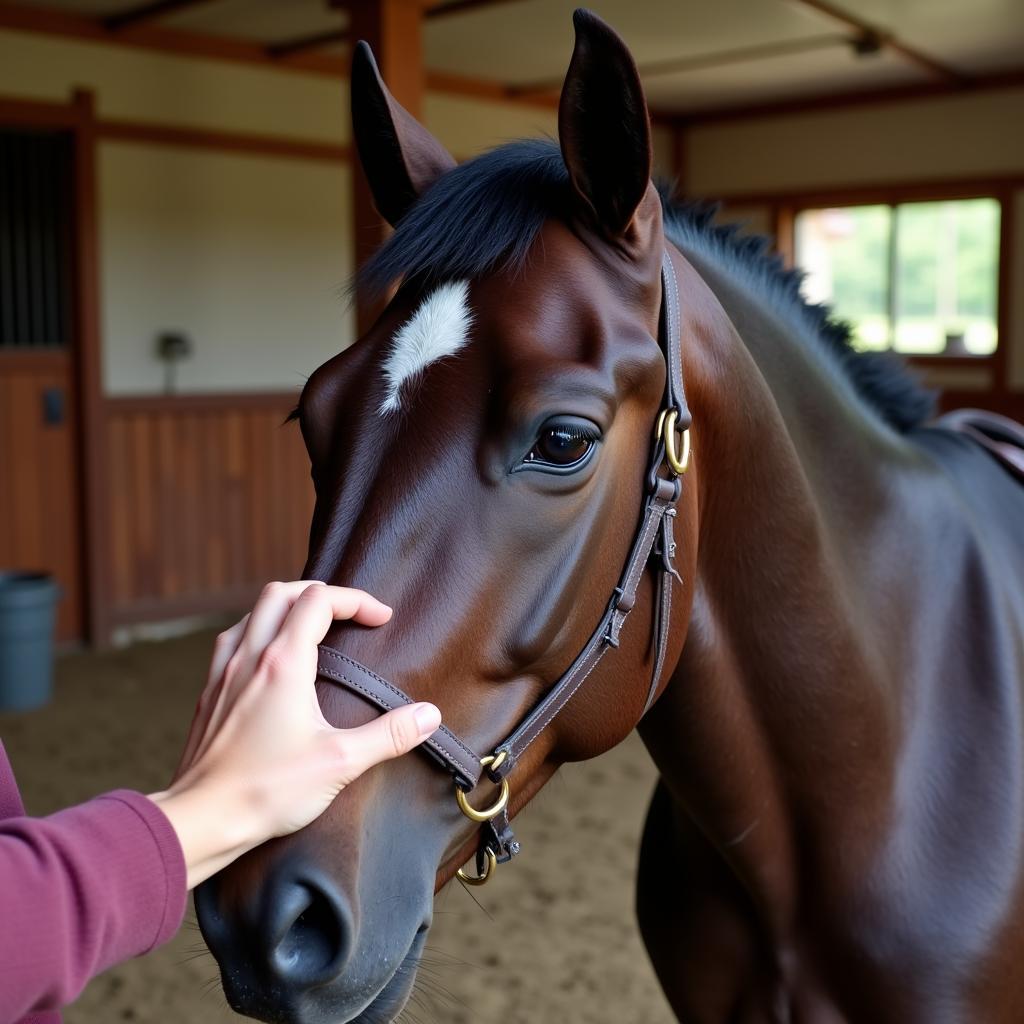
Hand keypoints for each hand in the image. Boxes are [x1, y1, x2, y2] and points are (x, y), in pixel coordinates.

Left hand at [149, 582, 440, 888]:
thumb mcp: (340, 763)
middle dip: (320, 593)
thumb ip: (389, 735)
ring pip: (251, 612)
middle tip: (348, 614)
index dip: (355, 600)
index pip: (319, 600)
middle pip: (281, 592)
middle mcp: (249, 657)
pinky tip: (269, 660)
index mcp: (283, 663)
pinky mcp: (209, 694)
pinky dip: (258, 631)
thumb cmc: (266, 790)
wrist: (201, 820)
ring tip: (312, 628)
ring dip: (286, 607)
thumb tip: (429, 715)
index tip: (381, 618)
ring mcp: (223, 673)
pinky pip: (232, 640)